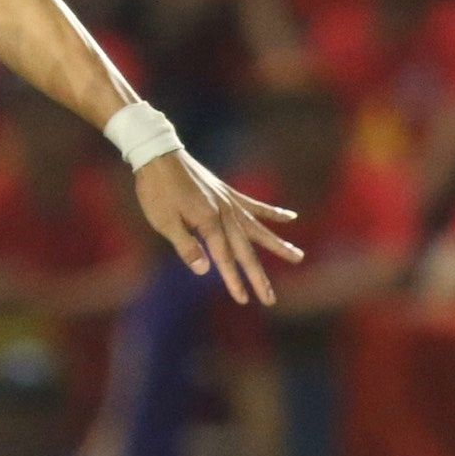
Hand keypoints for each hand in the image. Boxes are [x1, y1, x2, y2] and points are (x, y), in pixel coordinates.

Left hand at [134, 149, 302, 305]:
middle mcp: (224, 214)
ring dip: (277, 245)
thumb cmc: (156, 190)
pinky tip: (291, 217)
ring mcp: (229, 203)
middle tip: (271, 299)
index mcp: (208, 222)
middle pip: (245, 250)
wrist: (158, 155)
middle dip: (257, 276)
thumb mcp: (164, 221)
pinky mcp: (227, 194)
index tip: (245, 300)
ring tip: (298, 257)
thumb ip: (186, 246)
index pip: (224, 258)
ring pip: (258, 229)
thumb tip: (205, 270)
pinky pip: (254, 206)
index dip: (234, 280)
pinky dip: (272, 212)